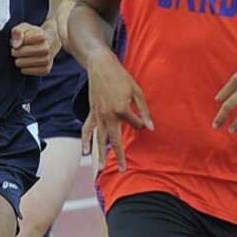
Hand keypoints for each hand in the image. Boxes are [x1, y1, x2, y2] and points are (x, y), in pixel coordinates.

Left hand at [10, 23, 53, 75]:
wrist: (48, 41)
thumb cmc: (33, 35)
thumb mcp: (24, 28)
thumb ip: (17, 32)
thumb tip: (16, 45)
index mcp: (42, 36)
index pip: (23, 41)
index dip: (17, 42)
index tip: (18, 42)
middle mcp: (47, 48)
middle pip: (24, 53)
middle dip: (17, 52)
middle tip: (15, 51)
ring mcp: (48, 59)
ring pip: (27, 64)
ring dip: (20, 62)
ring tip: (19, 58)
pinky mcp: (46, 69)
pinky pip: (30, 72)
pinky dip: (26, 69)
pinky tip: (25, 65)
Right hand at [87, 49, 152, 171]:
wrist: (101, 66)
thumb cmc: (121, 77)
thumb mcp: (137, 91)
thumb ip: (144, 111)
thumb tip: (150, 128)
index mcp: (122, 110)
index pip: (135, 124)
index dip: (140, 124)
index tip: (143, 121)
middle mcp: (109, 116)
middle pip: (114, 141)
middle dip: (119, 156)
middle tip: (122, 170)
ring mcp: (98, 116)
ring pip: (99, 139)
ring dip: (100, 155)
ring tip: (101, 168)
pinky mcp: (92, 113)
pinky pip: (87, 130)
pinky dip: (85, 141)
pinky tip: (85, 152)